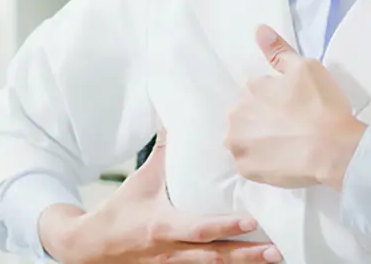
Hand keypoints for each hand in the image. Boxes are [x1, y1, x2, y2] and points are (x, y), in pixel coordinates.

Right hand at [39, 131, 282, 263]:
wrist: (93, 247)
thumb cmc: (119, 213)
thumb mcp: (140, 181)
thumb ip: (162, 154)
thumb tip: (174, 121)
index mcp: (164, 226)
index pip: (199, 229)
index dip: (225, 227)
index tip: (252, 222)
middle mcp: (173, 249)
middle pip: (216, 256)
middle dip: (247, 255)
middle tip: (276, 251)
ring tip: (274, 259)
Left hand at [225, 26, 365, 188]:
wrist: (333, 148)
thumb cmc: (322, 105)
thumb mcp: (305, 68)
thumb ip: (279, 50)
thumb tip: (258, 30)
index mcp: (249, 89)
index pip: (256, 93)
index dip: (276, 100)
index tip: (294, 108)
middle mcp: (236, 115)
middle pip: (246, 116)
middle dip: (263, 119)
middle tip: (291, 127)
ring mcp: (239, 145)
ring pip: (243, 139)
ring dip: (258, 141)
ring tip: (285, 145)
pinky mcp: (246, 169)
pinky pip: (249, 163)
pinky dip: (261, 162)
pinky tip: (280, 160)